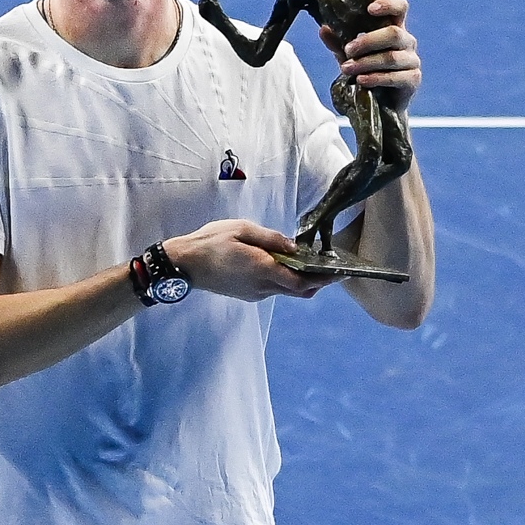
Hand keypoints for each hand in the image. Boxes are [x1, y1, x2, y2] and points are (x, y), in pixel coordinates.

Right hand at [166, 219, 327, 300]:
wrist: (184, 264)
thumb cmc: (211, 243)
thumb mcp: (242, 229)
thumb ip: (271, 238)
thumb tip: (293, 246)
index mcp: (263, 269)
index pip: (302, 282)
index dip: (323, 280)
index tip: (340, 274)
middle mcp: (262, 286)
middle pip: (299, 291)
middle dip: (317, 282)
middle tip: (329, 269)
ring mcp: (255, 293)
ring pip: (286, 291)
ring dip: (299, 280)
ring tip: (306, 262)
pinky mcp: (247, 294)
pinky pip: (273, 289)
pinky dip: (284, 280)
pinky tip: (282, 265)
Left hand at [318, 0, 418, 107]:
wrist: (379, 103)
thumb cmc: (368, 71)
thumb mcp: (350, 55)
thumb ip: (339, 42)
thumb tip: (324, 28)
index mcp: (395, 28)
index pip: (400, 8)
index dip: (388, 4)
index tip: (369, 9)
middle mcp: (407, 41)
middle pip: (393, 34)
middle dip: (367, 41)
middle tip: (348, 50)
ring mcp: (412, 61)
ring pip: (391, 57)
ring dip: (366, 63)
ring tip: (347, 69)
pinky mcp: (413, 80)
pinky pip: (395, 77)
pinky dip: (376, 78)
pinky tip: (361, 80)